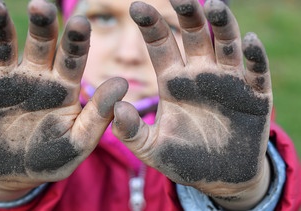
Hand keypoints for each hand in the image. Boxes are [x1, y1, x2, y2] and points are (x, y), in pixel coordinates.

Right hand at [0, 0, 126, 199]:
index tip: (81, 21)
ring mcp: (6, 81)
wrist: (16, 171)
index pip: (73, 57)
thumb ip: (98, 116)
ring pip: (3, 48)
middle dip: (41, 25)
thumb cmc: (52, 157)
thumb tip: (123, 83)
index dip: (76, 40)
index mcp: (63, 87)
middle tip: (41, 6)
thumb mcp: (78, 143)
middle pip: (40, 44)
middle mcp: (36, 76)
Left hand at [112, 0, 270, 208]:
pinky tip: (249, 42)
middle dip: (188, 15)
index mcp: (173, 82)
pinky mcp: (255, 96)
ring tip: (214, 5)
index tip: (136, 7)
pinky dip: (255, 57)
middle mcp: (200, 75)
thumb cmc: (183, 159)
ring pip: (226, 45)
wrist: (219, 177)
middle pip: (194, 36)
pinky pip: (256, 71)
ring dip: (222, 25)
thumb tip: (115, 107)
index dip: (150, 26)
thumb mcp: (151, 148)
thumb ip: (131, 131)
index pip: (161, 45)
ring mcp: (228, 82)